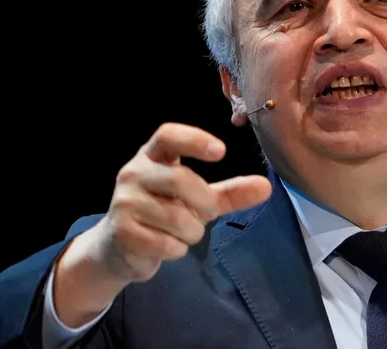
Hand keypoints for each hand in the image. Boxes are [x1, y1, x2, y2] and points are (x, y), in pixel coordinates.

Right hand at [84, 123, 272, 284]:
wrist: (119, 248)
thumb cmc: (163, 213)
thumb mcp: (197, 199)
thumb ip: (230, 192)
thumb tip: (266, 187)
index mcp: (152, 156)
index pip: (168, 135)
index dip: (194, 140)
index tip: (221, 151)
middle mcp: (133, 173)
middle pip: (181, 180)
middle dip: (204, 203)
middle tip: (205, 214)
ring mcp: (123, 202)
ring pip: (177, 218)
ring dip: (191, 232)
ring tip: (179, 232)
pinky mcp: (121, 232)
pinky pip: (166, 244)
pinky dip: (176, 250)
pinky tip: (164, 246)